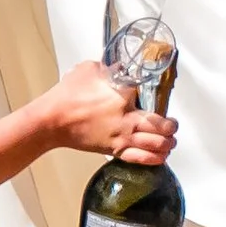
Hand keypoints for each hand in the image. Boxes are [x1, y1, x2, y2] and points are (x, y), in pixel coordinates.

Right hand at [41, 60, 178, 163]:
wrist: (51, 120)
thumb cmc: (67, 95)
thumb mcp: (90, 70)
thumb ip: (109, 67)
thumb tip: (120, 67)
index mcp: (123, 95)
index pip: (151, 95)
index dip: (159, 95)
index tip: (160, 94)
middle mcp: (126, 119)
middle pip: (160, 126)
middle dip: (171, 127)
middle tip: (173, 126)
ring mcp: (121, 137)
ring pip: (155, 145)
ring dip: (167, 144)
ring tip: (170, 142)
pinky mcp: (113, 150)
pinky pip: (139, 159)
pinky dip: (153, 159)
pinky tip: (160, 158)